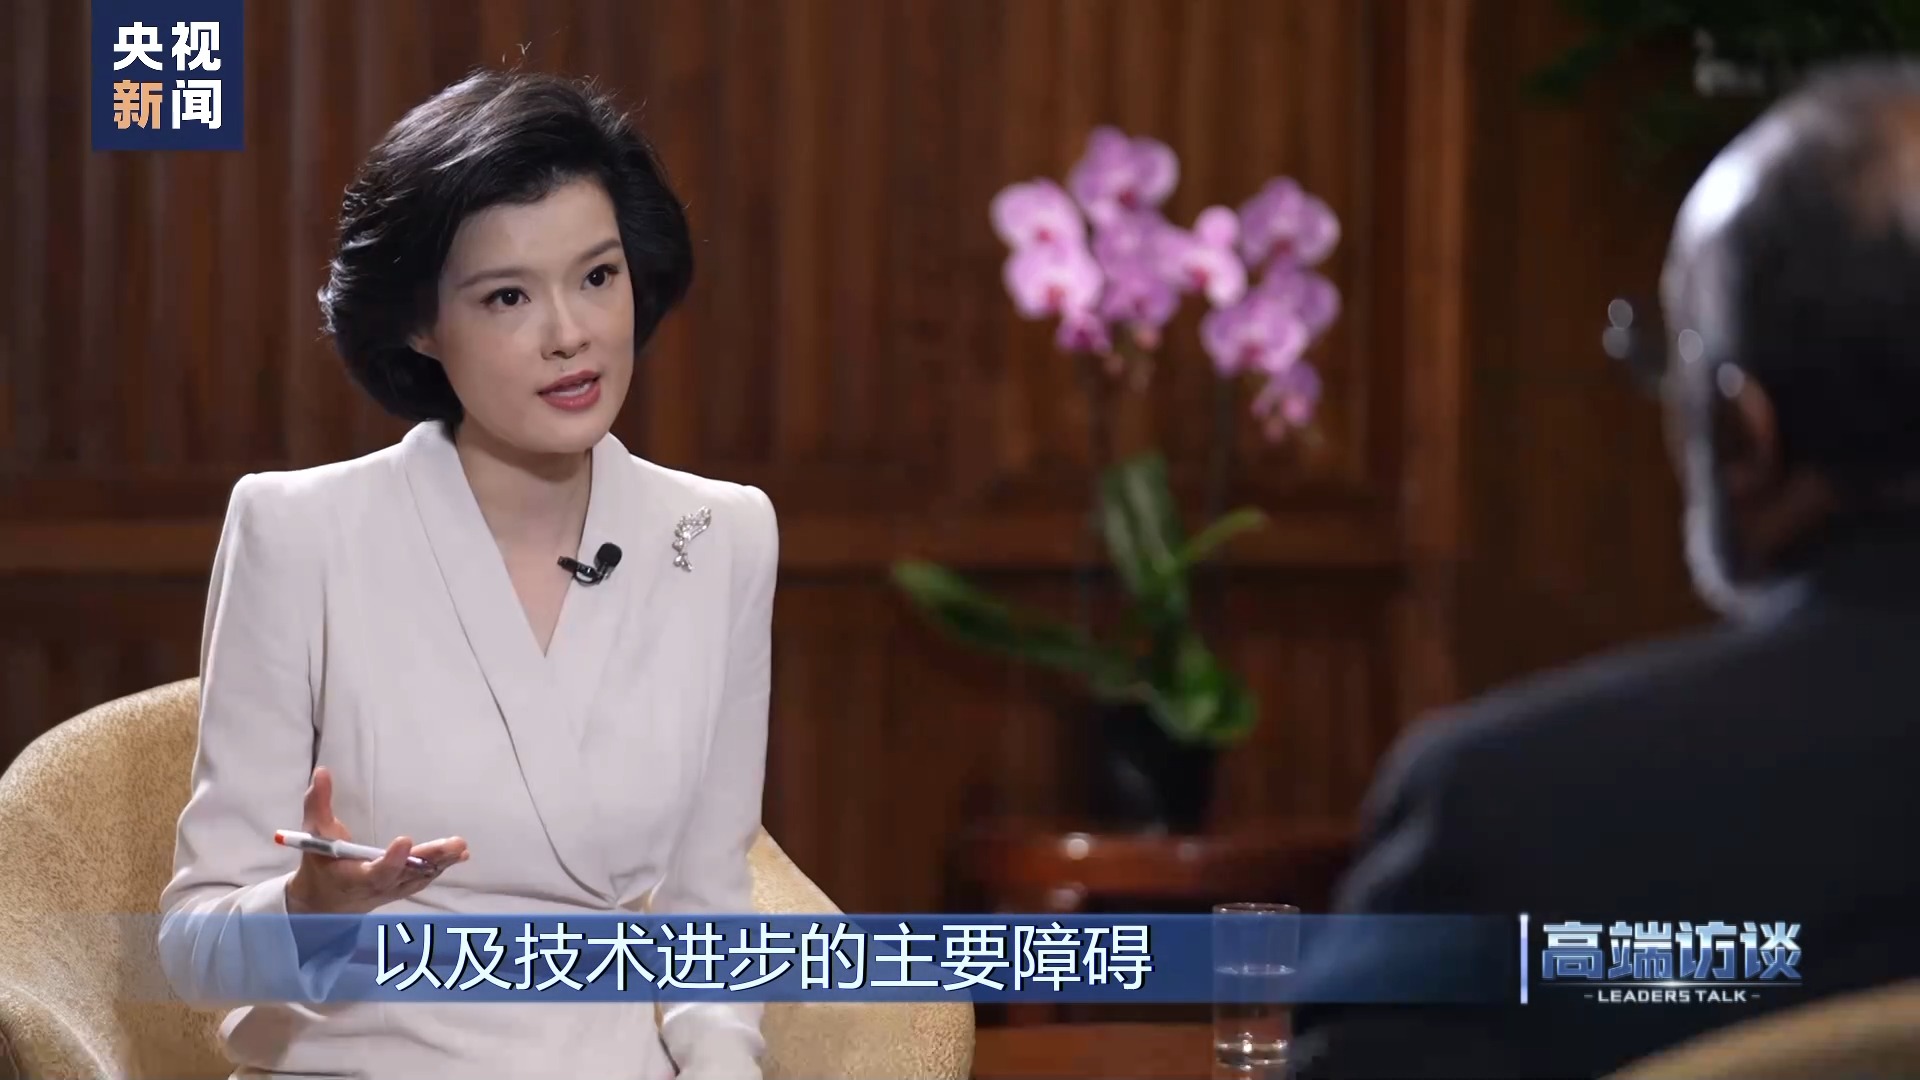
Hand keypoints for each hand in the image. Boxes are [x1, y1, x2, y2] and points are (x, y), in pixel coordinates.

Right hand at [285, 765, 468, 915]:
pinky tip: (460, 855)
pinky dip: (442, 866)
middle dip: (430, 859)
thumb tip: (323, 772)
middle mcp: (378, 886)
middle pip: (407, 874)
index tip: (404, 840)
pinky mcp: (404, 887)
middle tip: (454, 845)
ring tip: (460, 847)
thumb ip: (318, 804)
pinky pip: (425, 877)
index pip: (376, 871)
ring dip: (441, 862)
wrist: (329, 900)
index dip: (391, 859)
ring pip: (420, 876)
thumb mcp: (314, 834)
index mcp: (355, 876)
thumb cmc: (322, 863)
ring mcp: (394, 889)